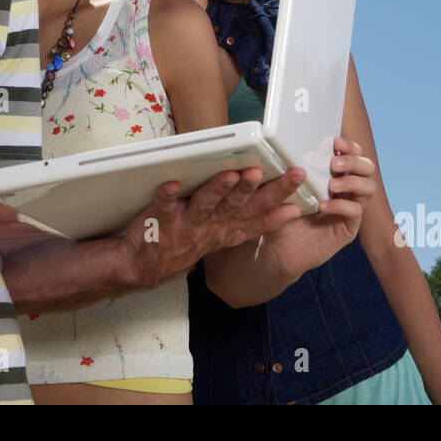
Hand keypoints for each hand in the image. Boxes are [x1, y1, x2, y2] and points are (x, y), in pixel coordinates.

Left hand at [120, 166, 304, 289]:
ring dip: (218, 189)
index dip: (279, 201)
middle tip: (262, 173)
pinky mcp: (160, 223)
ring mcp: (186, 227)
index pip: (258, 215)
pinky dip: (166, 196)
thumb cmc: (185, 243)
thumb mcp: (221, 236)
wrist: (142, 268)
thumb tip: (280, 206)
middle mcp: (210, 228)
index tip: (298, 182)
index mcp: (225, 229)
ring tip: (231, 175)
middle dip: (250, 189)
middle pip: (235, 206)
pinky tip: (170, 183)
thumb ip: (245, 220)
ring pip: (206, 205)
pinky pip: (163, 207)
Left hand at [262, 136, 378, 279]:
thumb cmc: (282, 214)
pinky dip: (341, 206)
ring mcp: (350, 208)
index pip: (353, 154)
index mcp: (334, 175)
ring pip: (369, 188)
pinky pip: (355, 212)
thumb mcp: (283, 188)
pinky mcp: (349, 228)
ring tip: (331, 185)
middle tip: (334, 164)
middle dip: (354, 162)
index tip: (335, 142)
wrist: (279, 248)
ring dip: (352, 182)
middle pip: (368, 168)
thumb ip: (289, 170)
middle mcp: (347, 190)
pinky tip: (323, 206)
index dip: (350, 146)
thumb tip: (286, 147)